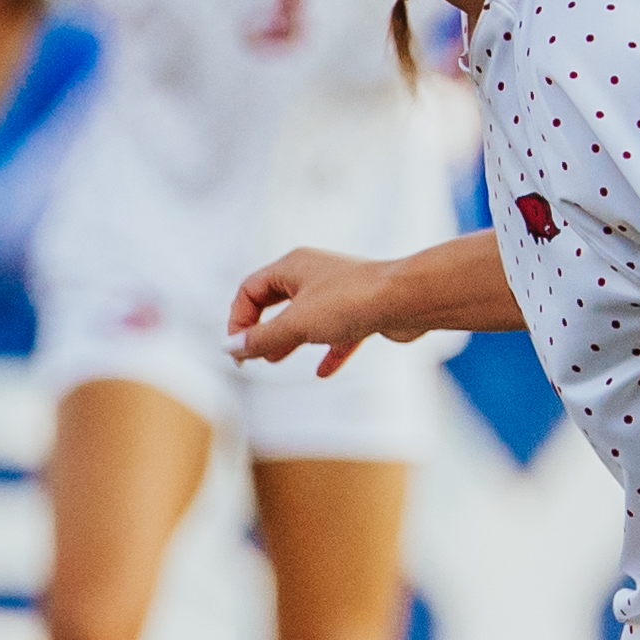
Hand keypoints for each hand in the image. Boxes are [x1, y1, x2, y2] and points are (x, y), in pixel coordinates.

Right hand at [229, 246, 396, 376]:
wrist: (409, 299)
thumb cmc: (353, 301)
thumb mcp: (297, 324)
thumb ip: (261, 338)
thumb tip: (230, 348)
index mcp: (293, 266)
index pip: (250, 290)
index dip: (238, 320)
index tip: (237, 350)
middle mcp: (315, 274)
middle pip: (276, 301)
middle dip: (260, 328)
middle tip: (251, 355)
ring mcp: (340, 292)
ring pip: (305, 317)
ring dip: (288, 339)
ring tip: (274, 360)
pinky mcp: (363, 311)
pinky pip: (337, 332)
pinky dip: (326, 350)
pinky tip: (322, 372)